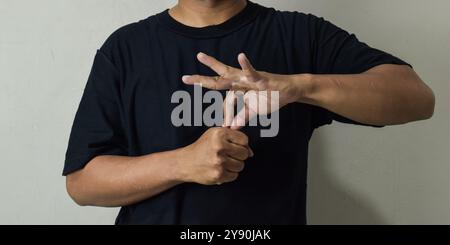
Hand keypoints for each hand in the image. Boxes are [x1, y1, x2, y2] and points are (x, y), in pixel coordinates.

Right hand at [178, 127, 253, 184]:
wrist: (186, 163)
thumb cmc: (203, 147)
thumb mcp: (215, 135)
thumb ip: (234, 139)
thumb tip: (251, 153)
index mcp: (219, 134)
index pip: (244, 140)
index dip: (241, 144)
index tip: (233, 146)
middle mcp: (219, 147)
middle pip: (244, 153)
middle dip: (239, 155)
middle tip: (228, 155)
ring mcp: (219, 162)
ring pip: (241, 165)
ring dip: (234, 165)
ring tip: (223, 162)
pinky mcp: (218, 175)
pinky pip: (235, 175)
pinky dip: (229, 174)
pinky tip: (220, 169)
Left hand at [182, 52, 307, 128]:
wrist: (289, 92)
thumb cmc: (271, 98)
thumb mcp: (254, 110)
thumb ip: (243, 117)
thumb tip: (232, 128)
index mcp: (237, 91)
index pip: (224, 101)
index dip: (224, 114)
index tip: (224, 125)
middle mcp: (239, 82)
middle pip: (217, 81)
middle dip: (201, 80)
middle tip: (184, 78)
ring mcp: (248, 79)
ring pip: (228, 72)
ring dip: (214, 64)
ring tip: (201, 57)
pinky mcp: (260, 77)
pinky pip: (251, 71)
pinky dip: (246, 64)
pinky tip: (240, 56)